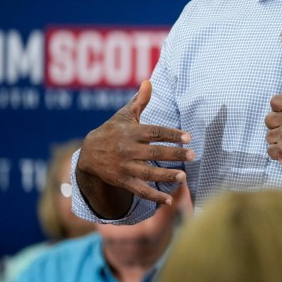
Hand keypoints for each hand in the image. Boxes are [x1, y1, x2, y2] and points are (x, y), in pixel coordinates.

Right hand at [76, 79, 194, 217]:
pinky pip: (140, 190)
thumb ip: (139, 101)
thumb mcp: (123, 115)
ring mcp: (124, 167)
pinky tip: (170, 200)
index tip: (188, 137)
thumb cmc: (112, 131)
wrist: (88, 155)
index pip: (154, 132)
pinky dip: (154, 196)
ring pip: (148, 172)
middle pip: (154, 152)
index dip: (172, 134)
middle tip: (193, 155)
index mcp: (130, 132)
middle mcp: (128, 150)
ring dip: (166, 176)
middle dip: (175, 154)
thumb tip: (149, 81)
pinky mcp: (122, 181)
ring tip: (183, 176)